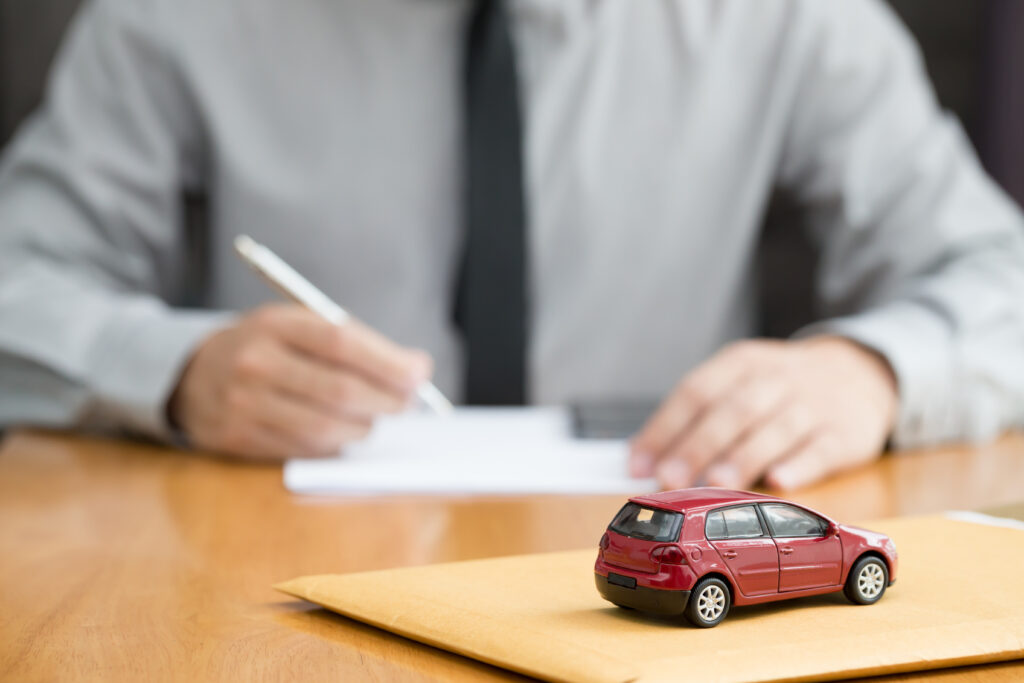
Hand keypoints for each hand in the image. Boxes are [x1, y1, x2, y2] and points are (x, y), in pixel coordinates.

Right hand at [168, 304, 431, 458]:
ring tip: (374, 416)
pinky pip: (304, 450)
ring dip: (364, 427)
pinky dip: (336, 444)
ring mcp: (243, 405)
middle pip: (339, 391)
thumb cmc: (267, 347)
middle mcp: (255, 363)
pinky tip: (343, 432)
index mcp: (275, 324)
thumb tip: (415, 370)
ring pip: (326, 428)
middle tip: (408, 403)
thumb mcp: (298, 326)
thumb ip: (353, 342)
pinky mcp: (239, 440)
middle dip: (386, 401)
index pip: (342, 343)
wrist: (193, 375)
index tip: (420, 373)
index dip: (388, 362)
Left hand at [630, 336, 897, 490]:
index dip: (664, 428)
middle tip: (669, 477)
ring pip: (775, 428)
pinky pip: (822, 449)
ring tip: (715, 482)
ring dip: (743, 456)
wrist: (862, 371)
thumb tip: (646, 460)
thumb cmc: (780, 388)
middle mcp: (776, 379)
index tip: (636, 463)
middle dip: (698, 445)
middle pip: (732, 410)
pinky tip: (778, 481)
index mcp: (742, 364)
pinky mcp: (846, 434)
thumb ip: (698, 417)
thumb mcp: (741, 383)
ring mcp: (813, 405)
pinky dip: (800, 465)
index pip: (695, 392)